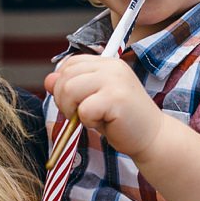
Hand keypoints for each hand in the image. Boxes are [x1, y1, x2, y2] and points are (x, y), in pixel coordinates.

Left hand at [46, 53, 164, 157]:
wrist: (152, 137)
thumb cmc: (122, 120)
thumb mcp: (93, 99)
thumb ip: (72, 87)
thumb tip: (47, 79)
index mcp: (107, 63)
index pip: (69, 64)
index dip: (63, 84)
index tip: (75, 102)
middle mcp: (111, 67)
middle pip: (65, 77)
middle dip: (64, 100)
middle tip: (81, 115)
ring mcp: (115, 81)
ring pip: (69, 90)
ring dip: (73, 111)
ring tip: (91, 119)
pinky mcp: (117, 98)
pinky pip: (84, 110)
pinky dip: (88, 122)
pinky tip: (104, 124)